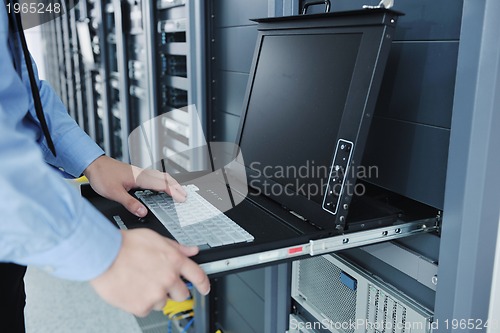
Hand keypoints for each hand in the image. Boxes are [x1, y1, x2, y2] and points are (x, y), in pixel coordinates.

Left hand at [83, 155, 186, 216]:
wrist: (94, 164)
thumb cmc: (102, 176)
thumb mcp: (114, 193)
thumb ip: (129, 203)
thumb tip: (142, 212)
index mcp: (139, 178)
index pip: (162, 185)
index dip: (174, 192)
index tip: (182, 198)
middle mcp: (142, 174)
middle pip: (165, 179)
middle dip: (177, 187)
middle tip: (185, 196)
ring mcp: (140, 172)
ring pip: (161, 176)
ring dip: (171, 183)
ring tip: (178, 191)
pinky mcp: (137, 173)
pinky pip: (155, 176)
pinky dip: (163, 181)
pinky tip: (162, 186)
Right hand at [90, 229, 209, 316]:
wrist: (102, 255)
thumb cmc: (125, 244)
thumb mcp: (155, 238)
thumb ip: (176, 247)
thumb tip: (191, 250)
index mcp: (174, 260)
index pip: (198, 275)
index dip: (204, 284)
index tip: (204, 288)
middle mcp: (168, 278)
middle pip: (182, 293)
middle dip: (174, 290)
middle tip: (160, 283)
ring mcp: (156, 294)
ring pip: (163, 302)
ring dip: (155, 296)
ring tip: (140, 282)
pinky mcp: (142, 306)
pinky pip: (147, 309)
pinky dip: (141, 303)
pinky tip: (132, 289)